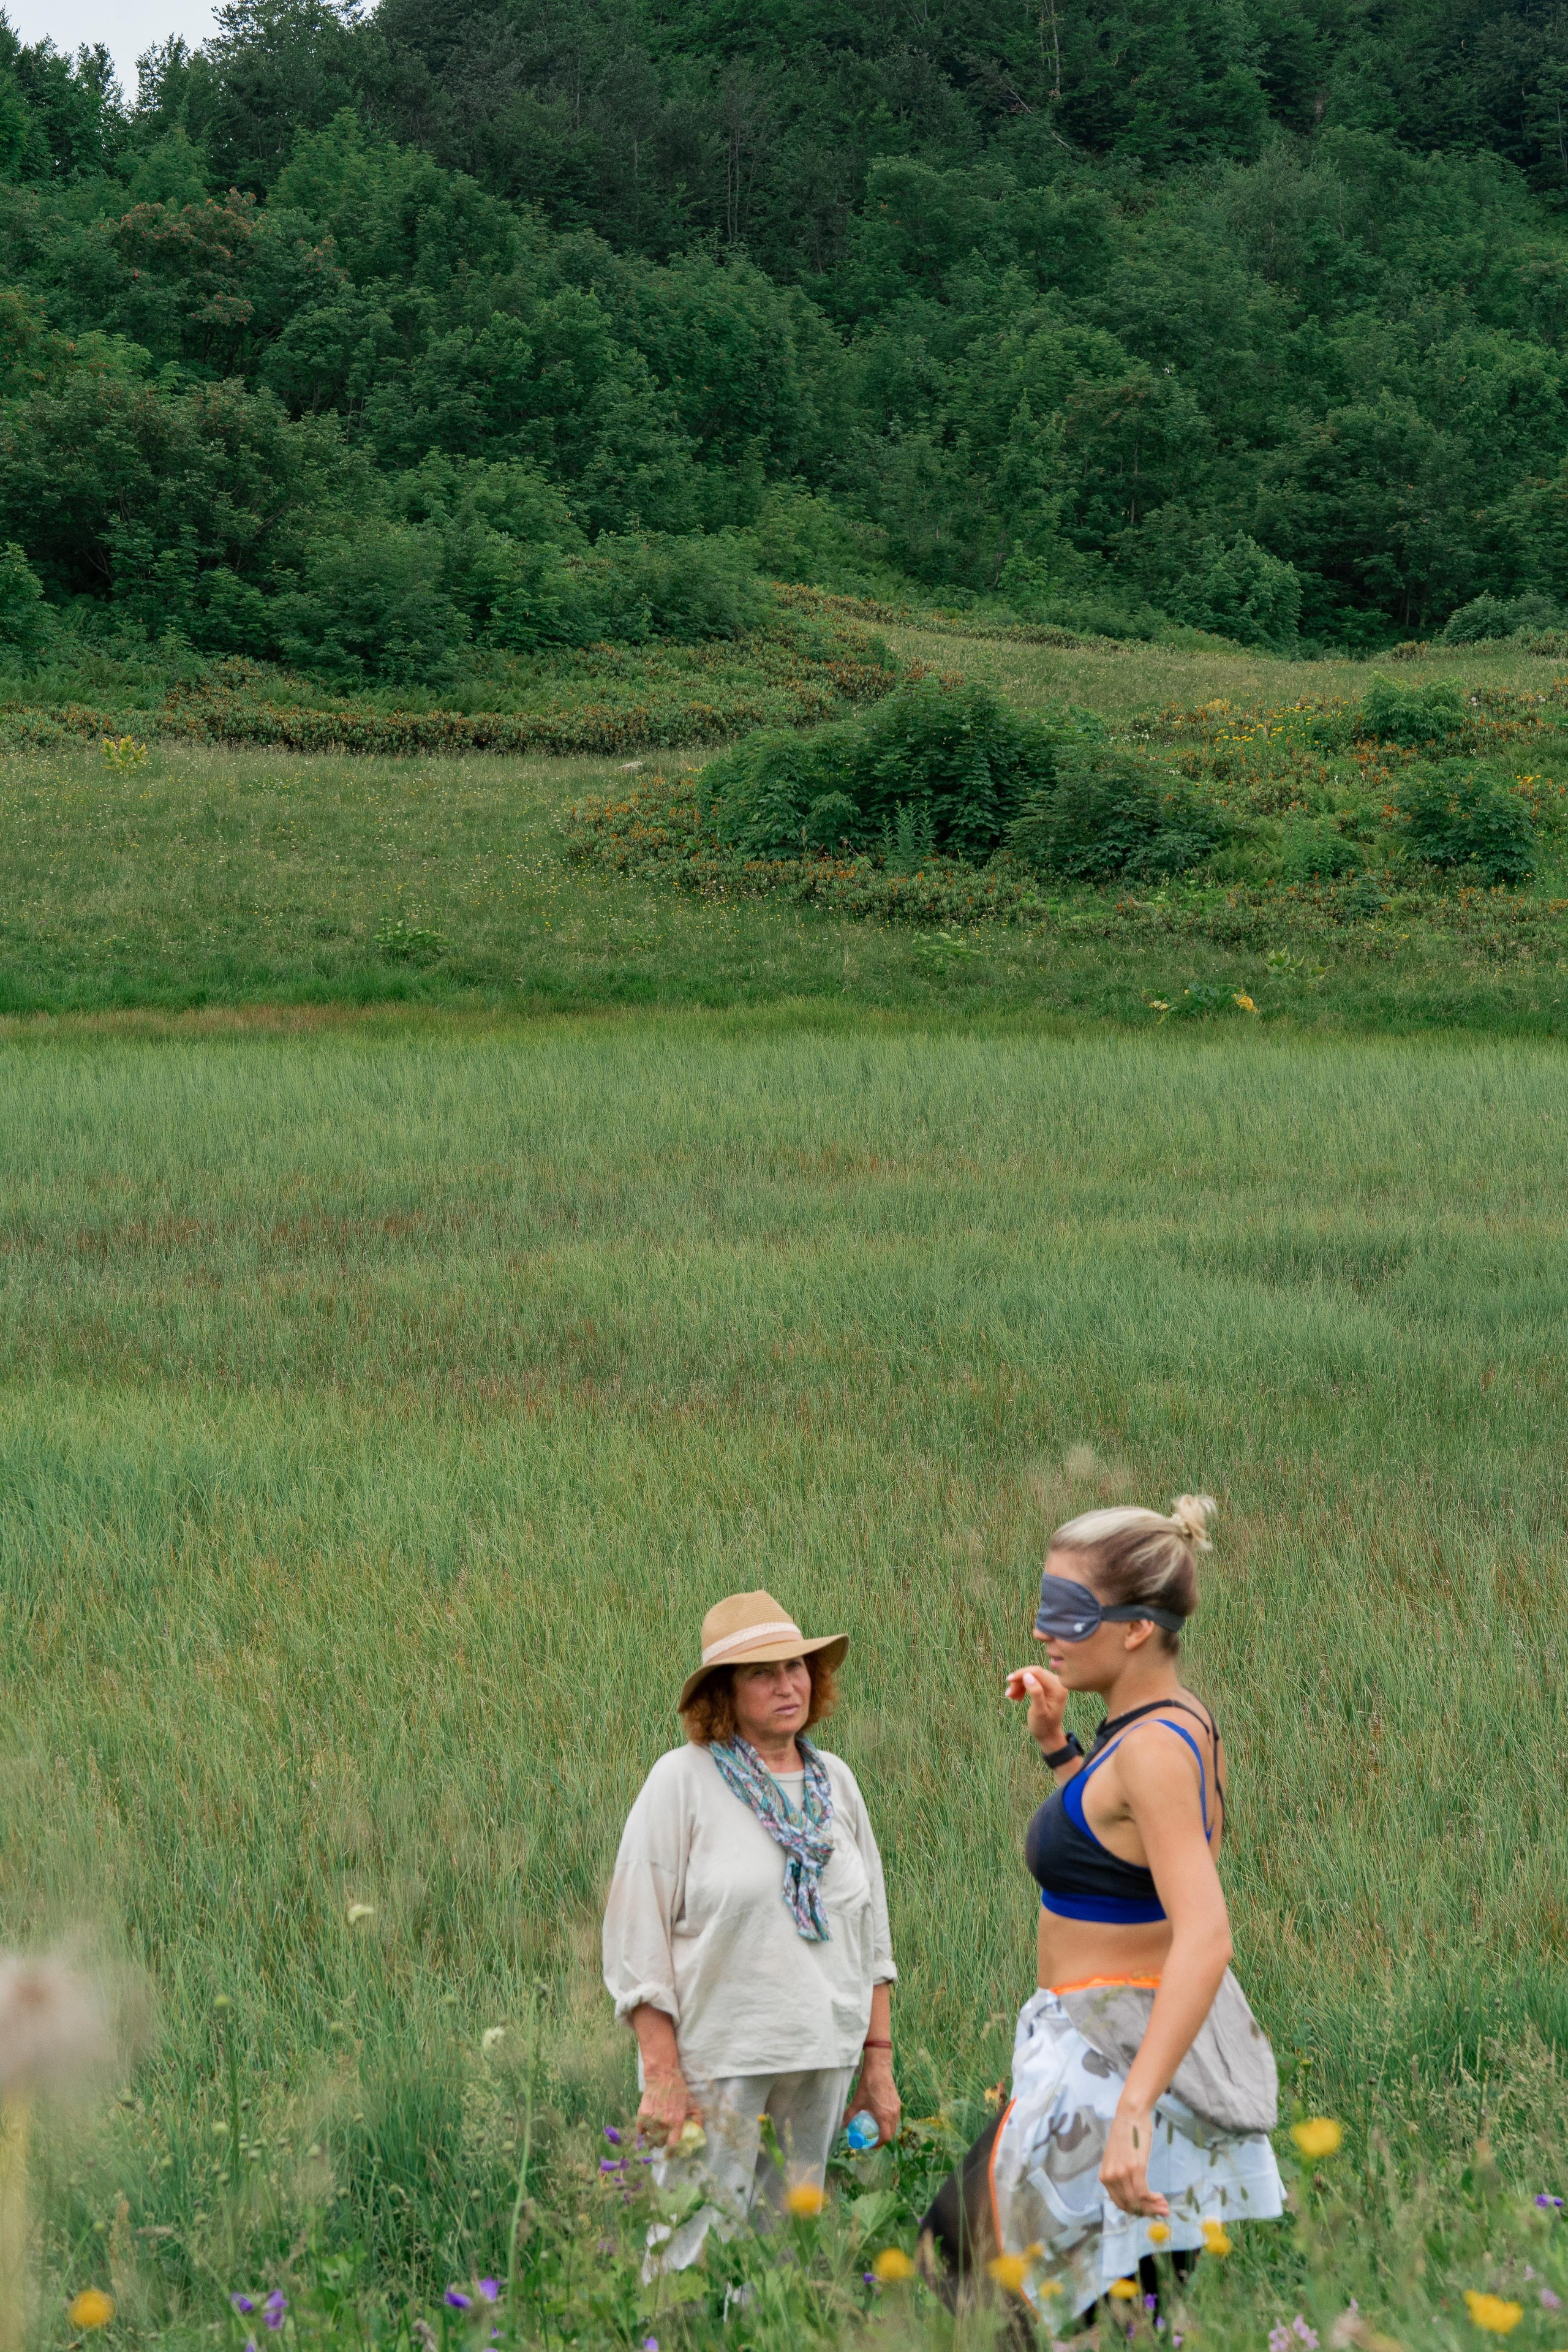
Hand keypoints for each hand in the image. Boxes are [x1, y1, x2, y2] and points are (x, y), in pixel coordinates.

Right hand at [637, 2066, 700, 2148]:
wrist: (663, 2076)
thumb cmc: (679, 2090)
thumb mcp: (692, 2104)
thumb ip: (697, 2120)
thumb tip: (699, 2135)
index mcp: (677, 2121)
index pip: (672, 2145)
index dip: (671, 2153)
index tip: (669, 2154)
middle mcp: (664, 2122)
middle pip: (660, 2143)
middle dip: (661, 2143)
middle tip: (663, 2139)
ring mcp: (652, 2118)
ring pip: (650, 2138)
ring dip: (652, 2138)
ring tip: (654, 2134)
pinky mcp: (642, 2114)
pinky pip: (641, 2130)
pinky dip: (643, 2132)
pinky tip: (646, 2128)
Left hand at [847, 2052, 901, 2146]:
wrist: (878, 2068)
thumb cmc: (868, 2084)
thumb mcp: (857, 2101)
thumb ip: (850, 2115)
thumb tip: (843, 2125)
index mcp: (884, 2116)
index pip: (885, 2137)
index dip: (877, 2144)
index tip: (869, 2144)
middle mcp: (893, 2113)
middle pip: (891, 2133)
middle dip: (881, 2139)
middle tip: (872, 2139)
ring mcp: (897, 2107)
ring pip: (894, 2125)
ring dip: (886, 2130)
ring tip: (876, 2129)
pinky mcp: (897, 2101)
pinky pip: (895, 2117)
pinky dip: (888, 2122)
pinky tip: (880, 2117)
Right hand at [1005, 1662, 1068, 1752]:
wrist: (1048, 1735)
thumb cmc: (1043, 1726)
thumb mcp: (1038, 1712)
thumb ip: (1035, 1693)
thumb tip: (1027, 1675)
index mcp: (1057, 1688)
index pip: (1037, 1672)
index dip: (1021, 1674)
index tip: (1009, 1680)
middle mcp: (1058, 1683)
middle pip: (1034, 1673)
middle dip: (1019, 1681)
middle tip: (1008, 1694)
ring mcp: (1053, 1684)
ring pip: (1031, 1676)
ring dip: (1019, 1685)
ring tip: (1011, 1697)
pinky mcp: (1047, 1687)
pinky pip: (1032, 1681)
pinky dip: (1022, 1687)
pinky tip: (1017, 1697)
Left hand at [1098, 2103, 1169, 2217]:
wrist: (1130, 2114)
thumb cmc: (1126, 2135)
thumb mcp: (1117, 2159)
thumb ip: (1121, 2176)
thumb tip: (1135, 2195)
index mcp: (1104, 2176)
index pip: (1119, 2203)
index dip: (1135, 2211)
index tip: (1148, 2211)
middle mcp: (1111, 2177)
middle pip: (1129, 2205)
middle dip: (1147, 2211)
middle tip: (1161, 2211)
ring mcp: (1122, 2173)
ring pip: (1137, 2201)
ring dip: (1153, 2207)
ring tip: (1165, 2206)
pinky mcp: (1135, 2167)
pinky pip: (1144, 2192)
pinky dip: (1153, 2198)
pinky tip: (1161, 2196)